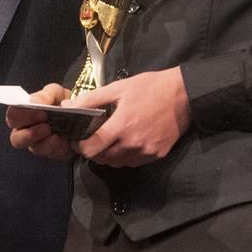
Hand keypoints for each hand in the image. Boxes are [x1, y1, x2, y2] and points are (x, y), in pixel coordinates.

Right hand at [6, 83, 76, 159]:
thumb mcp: (55, 92)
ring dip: (45, 143)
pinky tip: (66, 141)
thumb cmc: (62, 101)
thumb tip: (35, 102)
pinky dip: (59, 147)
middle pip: (16, 139)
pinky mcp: (53, 153)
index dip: (22, 115)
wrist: (81, 113)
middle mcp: (26, 130)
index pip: (12, 116)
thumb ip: (45, 94)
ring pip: (34, 149)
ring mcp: (38, 144)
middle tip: (46, 126)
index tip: (40, 111)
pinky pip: (52, 154)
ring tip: (56, 136)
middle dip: (30, 133)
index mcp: (23, 113)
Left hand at [68, 66, 190, 167]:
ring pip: (117, 163)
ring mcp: (146, 152)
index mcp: (121, 126)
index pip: (92, 148)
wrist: (184, 95)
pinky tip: (125, 142)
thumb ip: (91, 99)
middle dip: (92, 151)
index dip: (80, 147)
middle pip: (103, 159)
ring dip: (108, 155)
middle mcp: (133, 144)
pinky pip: (133, 162)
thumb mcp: (118, 88)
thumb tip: (68, 106)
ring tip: (108, 140)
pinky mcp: (157, 155)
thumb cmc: (149, 88)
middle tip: (91, 138)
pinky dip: (124, 156)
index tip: (76, 140)